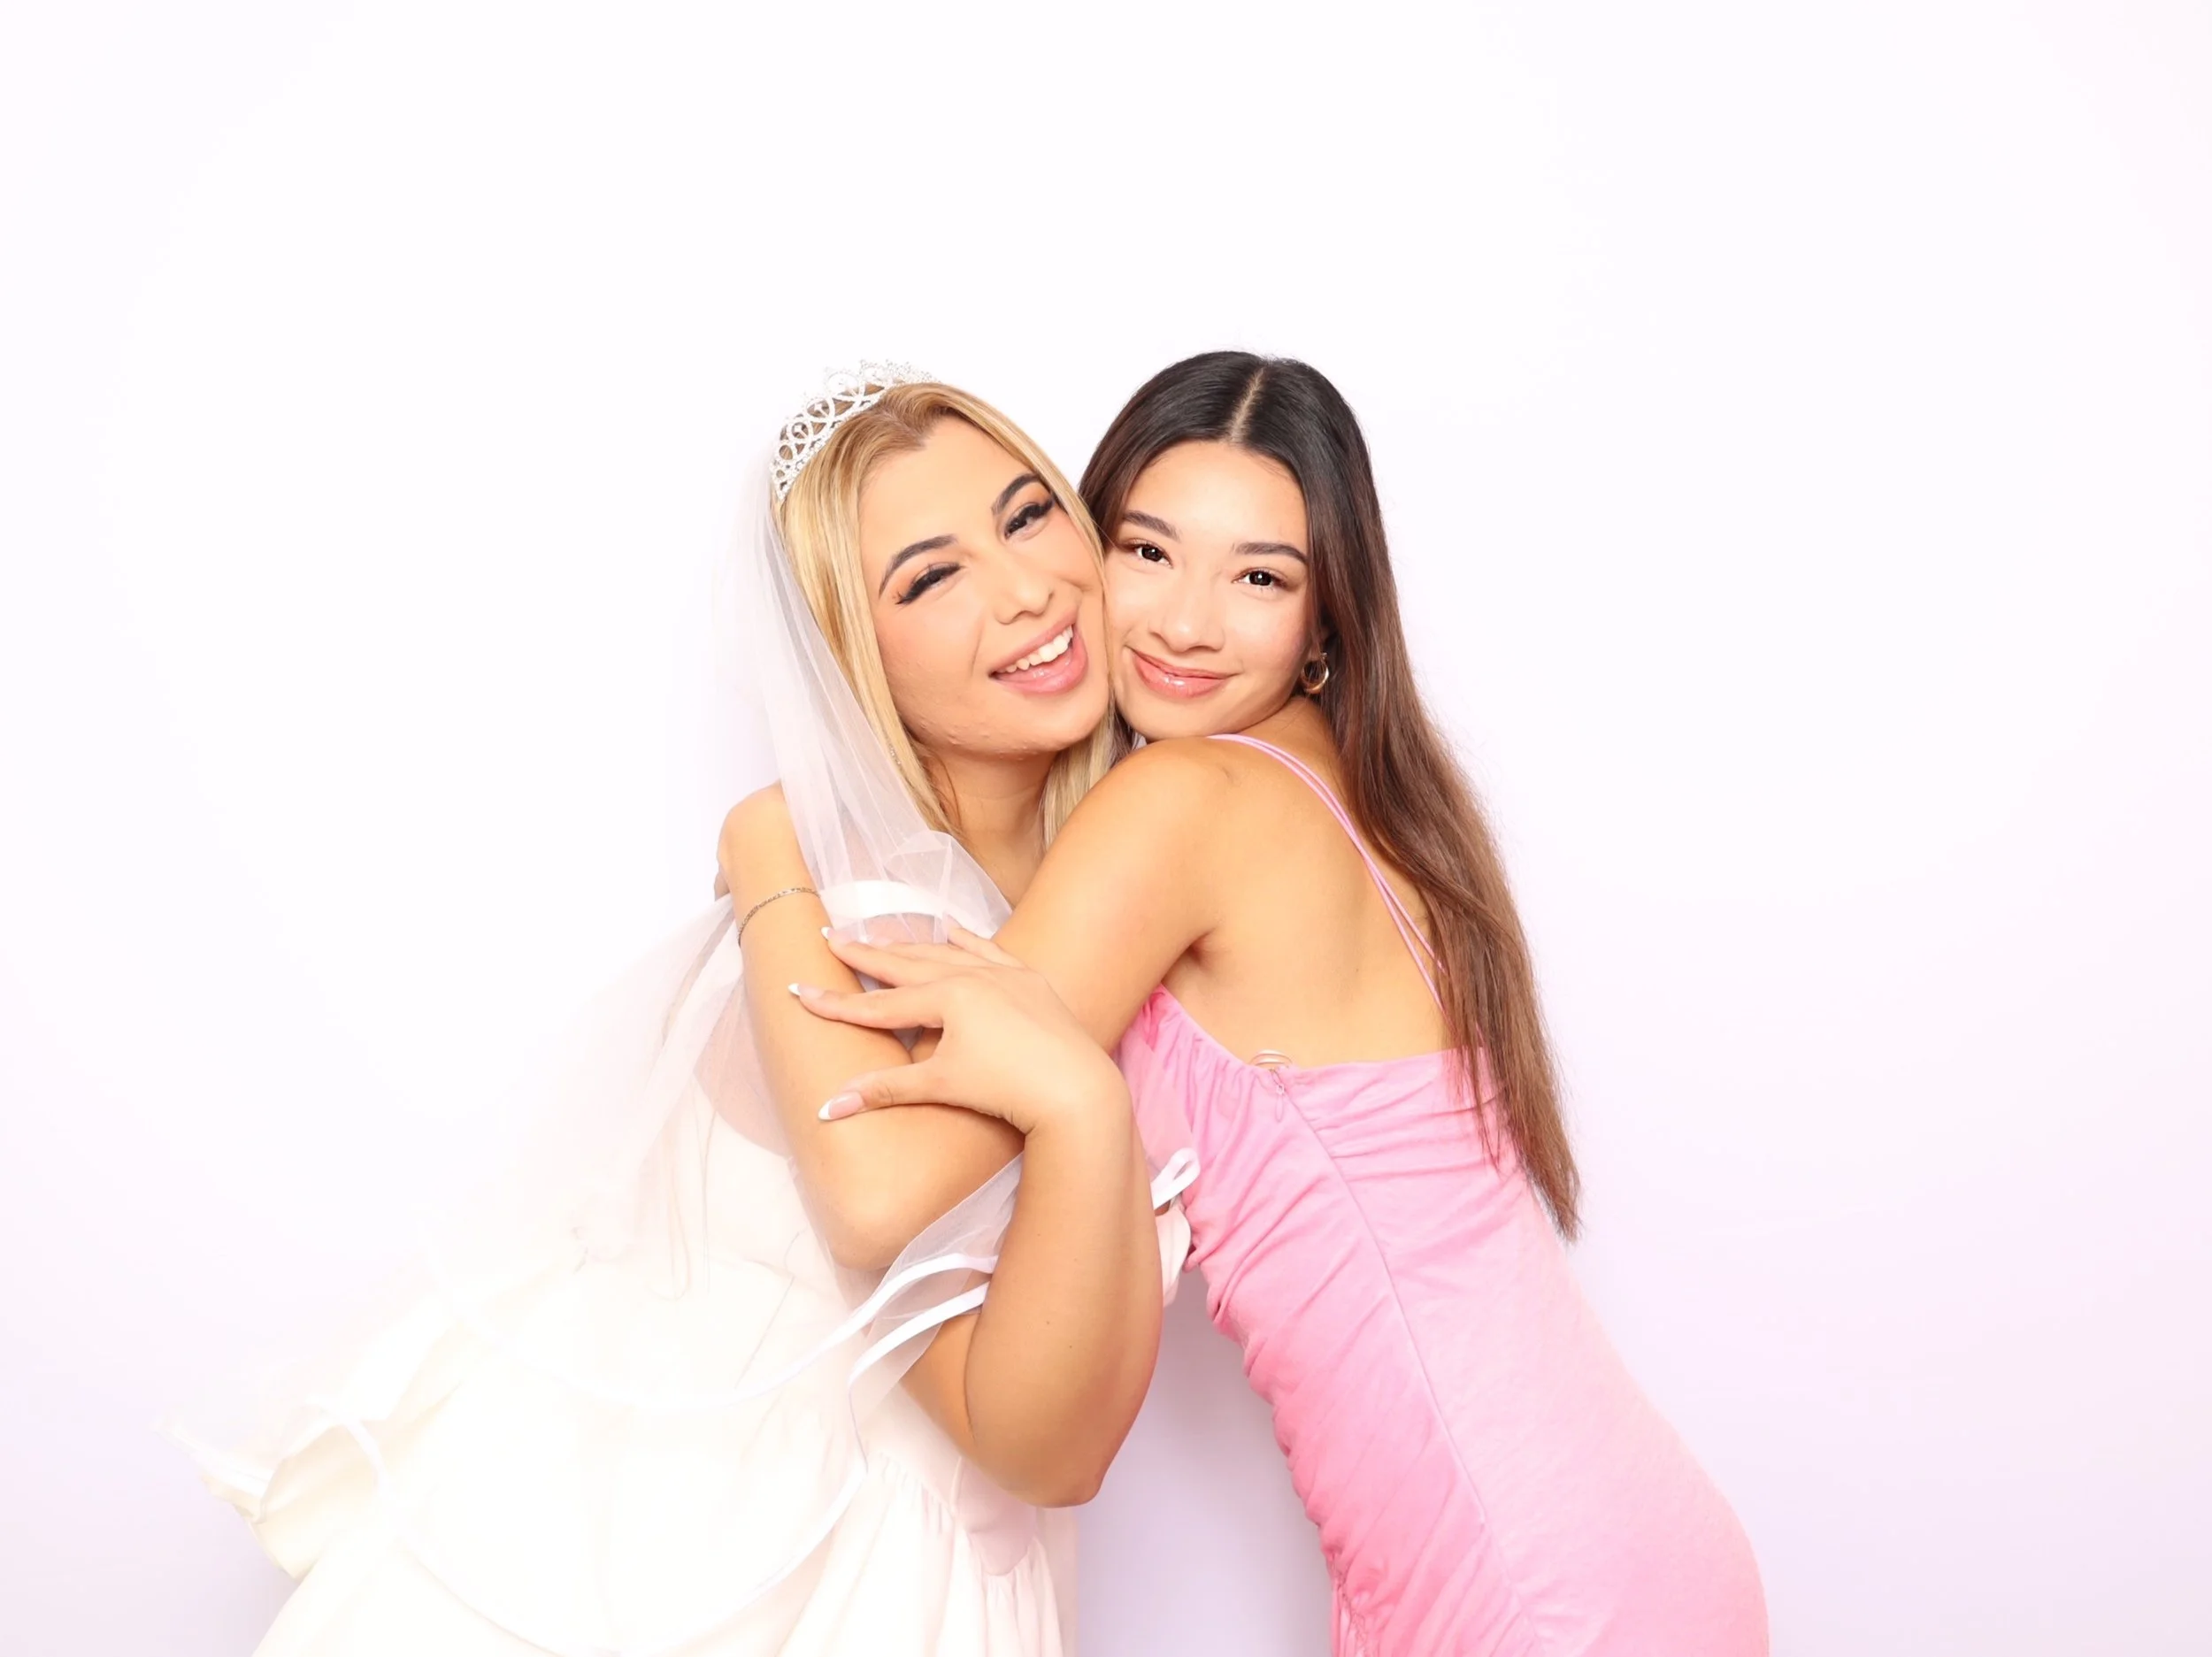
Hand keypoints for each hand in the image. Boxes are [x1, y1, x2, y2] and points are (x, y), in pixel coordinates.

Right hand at [790, 923, 1123, 1135]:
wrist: (1076, 1088)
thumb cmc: (1006, 1090)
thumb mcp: (939, 1086)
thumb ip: (884, 1089)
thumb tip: (827, 1107)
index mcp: (946, 998)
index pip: (879, 1003)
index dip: (838, 1002)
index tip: (801, 991)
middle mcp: (971, 976)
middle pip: (907, 964)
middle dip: (867, 953)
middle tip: (832, 937)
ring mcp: (1003, 974)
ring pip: (946, 952)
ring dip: (910, 944)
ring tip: (880, 934)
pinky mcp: (1030, 980)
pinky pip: (989, 950)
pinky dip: (966, 940)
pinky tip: (950, 929)